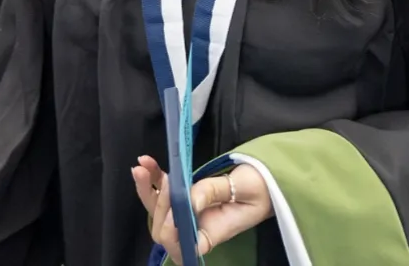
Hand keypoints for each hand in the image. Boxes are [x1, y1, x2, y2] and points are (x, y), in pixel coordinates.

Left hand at [132, 156, 272, 265]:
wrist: (266, 179)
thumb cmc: (262, 188)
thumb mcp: (245, 188)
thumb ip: (215, 192)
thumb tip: (188, 198)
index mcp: (213, 234)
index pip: (185, 246)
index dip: (172, 235)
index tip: (173, 214)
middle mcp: (196, 227)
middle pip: (164, 227)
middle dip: (157, 203)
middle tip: (163, 177)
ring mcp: (188, 213)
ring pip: (158, 209)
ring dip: (147, 188)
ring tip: (142, 166)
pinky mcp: (185, 196)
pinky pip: (163, 192)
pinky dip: (153, 178)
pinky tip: (146, 162)